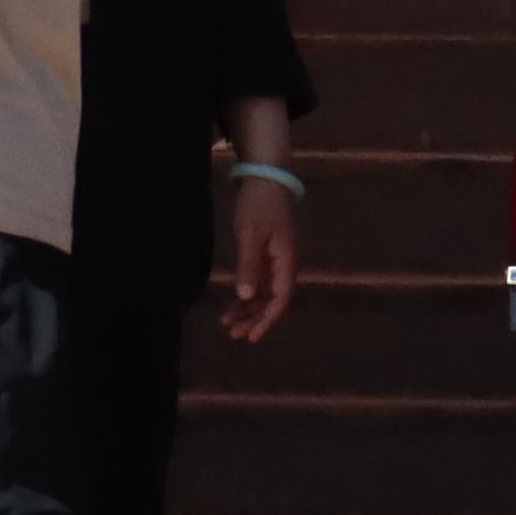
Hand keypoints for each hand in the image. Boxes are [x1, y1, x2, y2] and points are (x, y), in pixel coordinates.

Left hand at [220, 170, 301, 343]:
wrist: (265, 178)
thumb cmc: (258, 204)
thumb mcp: (250, 235)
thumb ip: (248, 266)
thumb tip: (246, 296)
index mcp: (287, 261)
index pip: (280, 299)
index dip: (266, 320)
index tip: (252, 337)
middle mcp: (285, 264)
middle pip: (272, 300)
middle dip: (254, 318)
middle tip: (233, 334)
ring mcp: (276, 260)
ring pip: (264, 292)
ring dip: (249, 309)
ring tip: (229, 325)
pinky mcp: (266, 253)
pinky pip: (258, 281)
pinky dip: (246, 293)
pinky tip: (233, 304)